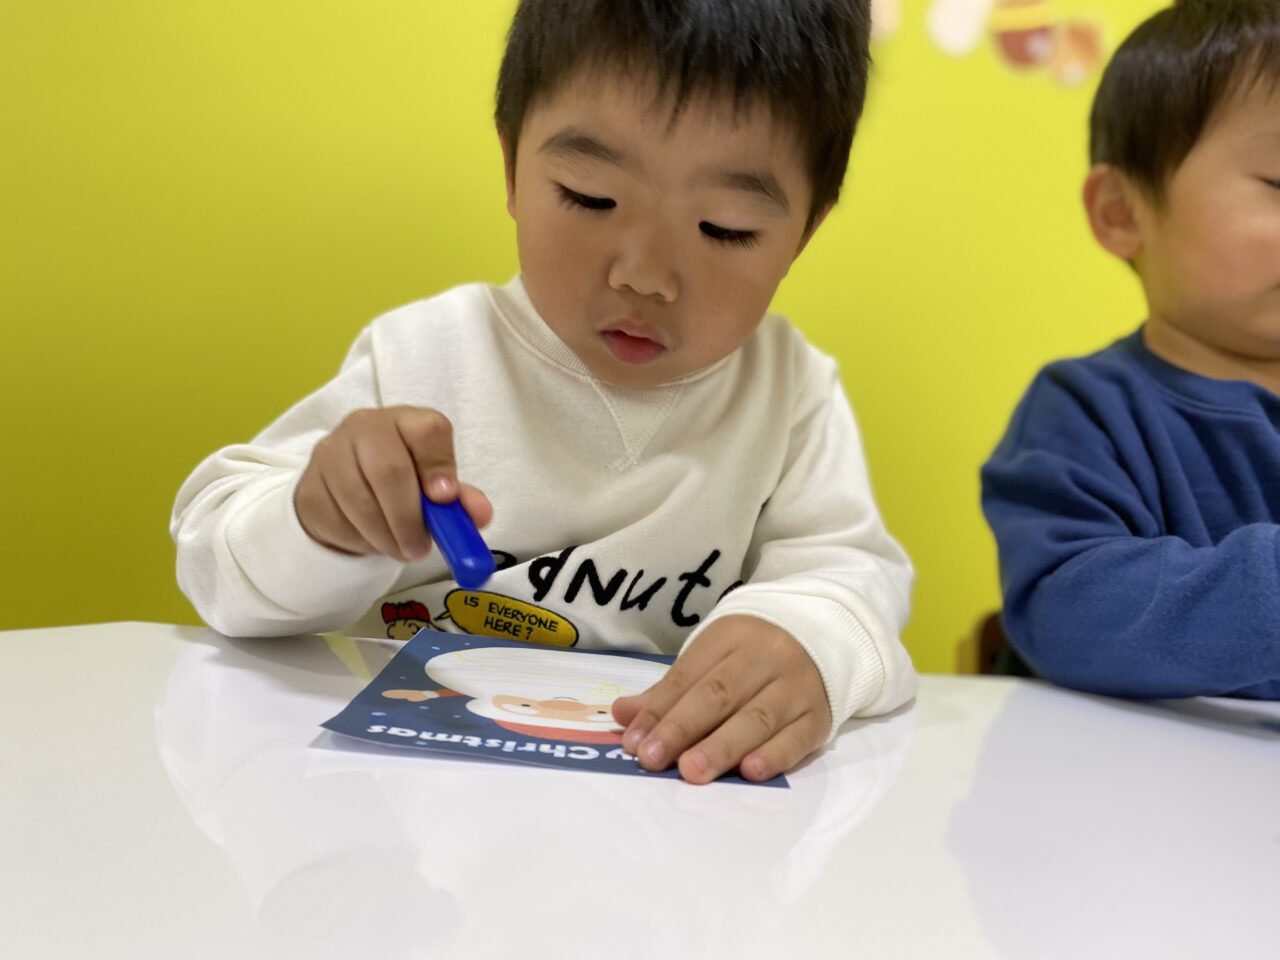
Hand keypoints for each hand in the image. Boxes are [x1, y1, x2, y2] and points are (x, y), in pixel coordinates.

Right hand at [295, 406, 491, 562]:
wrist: (344, 491)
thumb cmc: (402, 484)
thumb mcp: (436, 488)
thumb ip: (461, 500)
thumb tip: (480, 514)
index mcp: (406, 421)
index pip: (427, 430)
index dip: (438, 466)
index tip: (444, 500)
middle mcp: (365, 427)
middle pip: (389, 469)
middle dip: (409, 518)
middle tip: (420, 548)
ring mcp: (331, 453)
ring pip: (360, 501)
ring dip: (386, 536)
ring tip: (402, 549)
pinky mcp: (309, 486)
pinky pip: (336, 521)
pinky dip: (360, 542)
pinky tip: (371, 540)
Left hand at [612, 615, 830, 783]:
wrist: (825, 636)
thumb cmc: (753, 654)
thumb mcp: (712, 657)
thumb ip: (670, 690)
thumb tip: (624, 715)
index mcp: (730, 637)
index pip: (688, 676)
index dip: (659, 711)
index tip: (634, 742)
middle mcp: (765, 657)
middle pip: (719, 695)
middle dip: (682, 728)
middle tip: (653, 759)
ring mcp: (796, 687)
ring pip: (757, 718)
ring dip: (722, 746)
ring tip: (692, 771)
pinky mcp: (819, 716)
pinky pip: (797, 737)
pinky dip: (774, 755)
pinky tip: (750, 772)